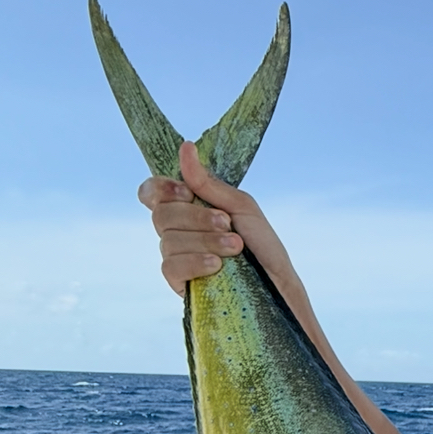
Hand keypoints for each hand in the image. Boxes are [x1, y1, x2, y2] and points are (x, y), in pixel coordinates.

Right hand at [137, 140, 293, 295]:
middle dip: (196, 217)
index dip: (162, 189)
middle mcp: (179, 232)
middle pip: (160, 214)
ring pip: (168, 241)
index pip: (153, 192)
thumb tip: (185, 148)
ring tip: (235, 247)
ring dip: (205, 240)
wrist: (279, 285)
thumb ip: (208, 183)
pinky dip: (194, 261)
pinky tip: (217, 266)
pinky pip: (171, 267)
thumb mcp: (241, 207)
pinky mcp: (182, 285)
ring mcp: (178, 259)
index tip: (187, 192)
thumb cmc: (263, 246)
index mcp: (189, 209)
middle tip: (227, 223)